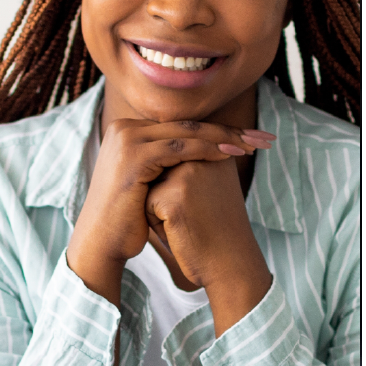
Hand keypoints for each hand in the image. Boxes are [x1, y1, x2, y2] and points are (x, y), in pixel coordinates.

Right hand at [67, 118, 270, 305]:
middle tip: (263, 137)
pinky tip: (232, 155)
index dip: (218, 130)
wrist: (102, 240)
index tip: (251, 137)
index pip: (181, 125)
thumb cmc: (128, 215)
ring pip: (186, 133)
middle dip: (229, 130)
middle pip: (186, 125)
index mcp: (127, 130)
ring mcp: (126, 140)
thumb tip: (201, 147)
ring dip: (225, 138)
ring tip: (254, 145)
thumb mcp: (148, 179)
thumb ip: (165, 158)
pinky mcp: (133, 156)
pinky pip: (179, 148)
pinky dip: (208, 150)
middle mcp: (123, 128)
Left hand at [145, 158, 271, 335]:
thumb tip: (153, 152)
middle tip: (196, 213)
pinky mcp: (173, 196)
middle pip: (158, 168)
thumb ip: (187, 161)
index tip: (204, 203)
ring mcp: (188, 174)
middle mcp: (203, 155)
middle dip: (166, 193)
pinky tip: (181, 230)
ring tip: (188, 220)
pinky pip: (146, 204)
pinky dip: (156, 222)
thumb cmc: (215, 225)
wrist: (231, 262)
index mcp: (215, 147)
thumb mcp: (208, 182)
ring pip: (149, 184)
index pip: (171, 157)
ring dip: (159, 206)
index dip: (179, 187)